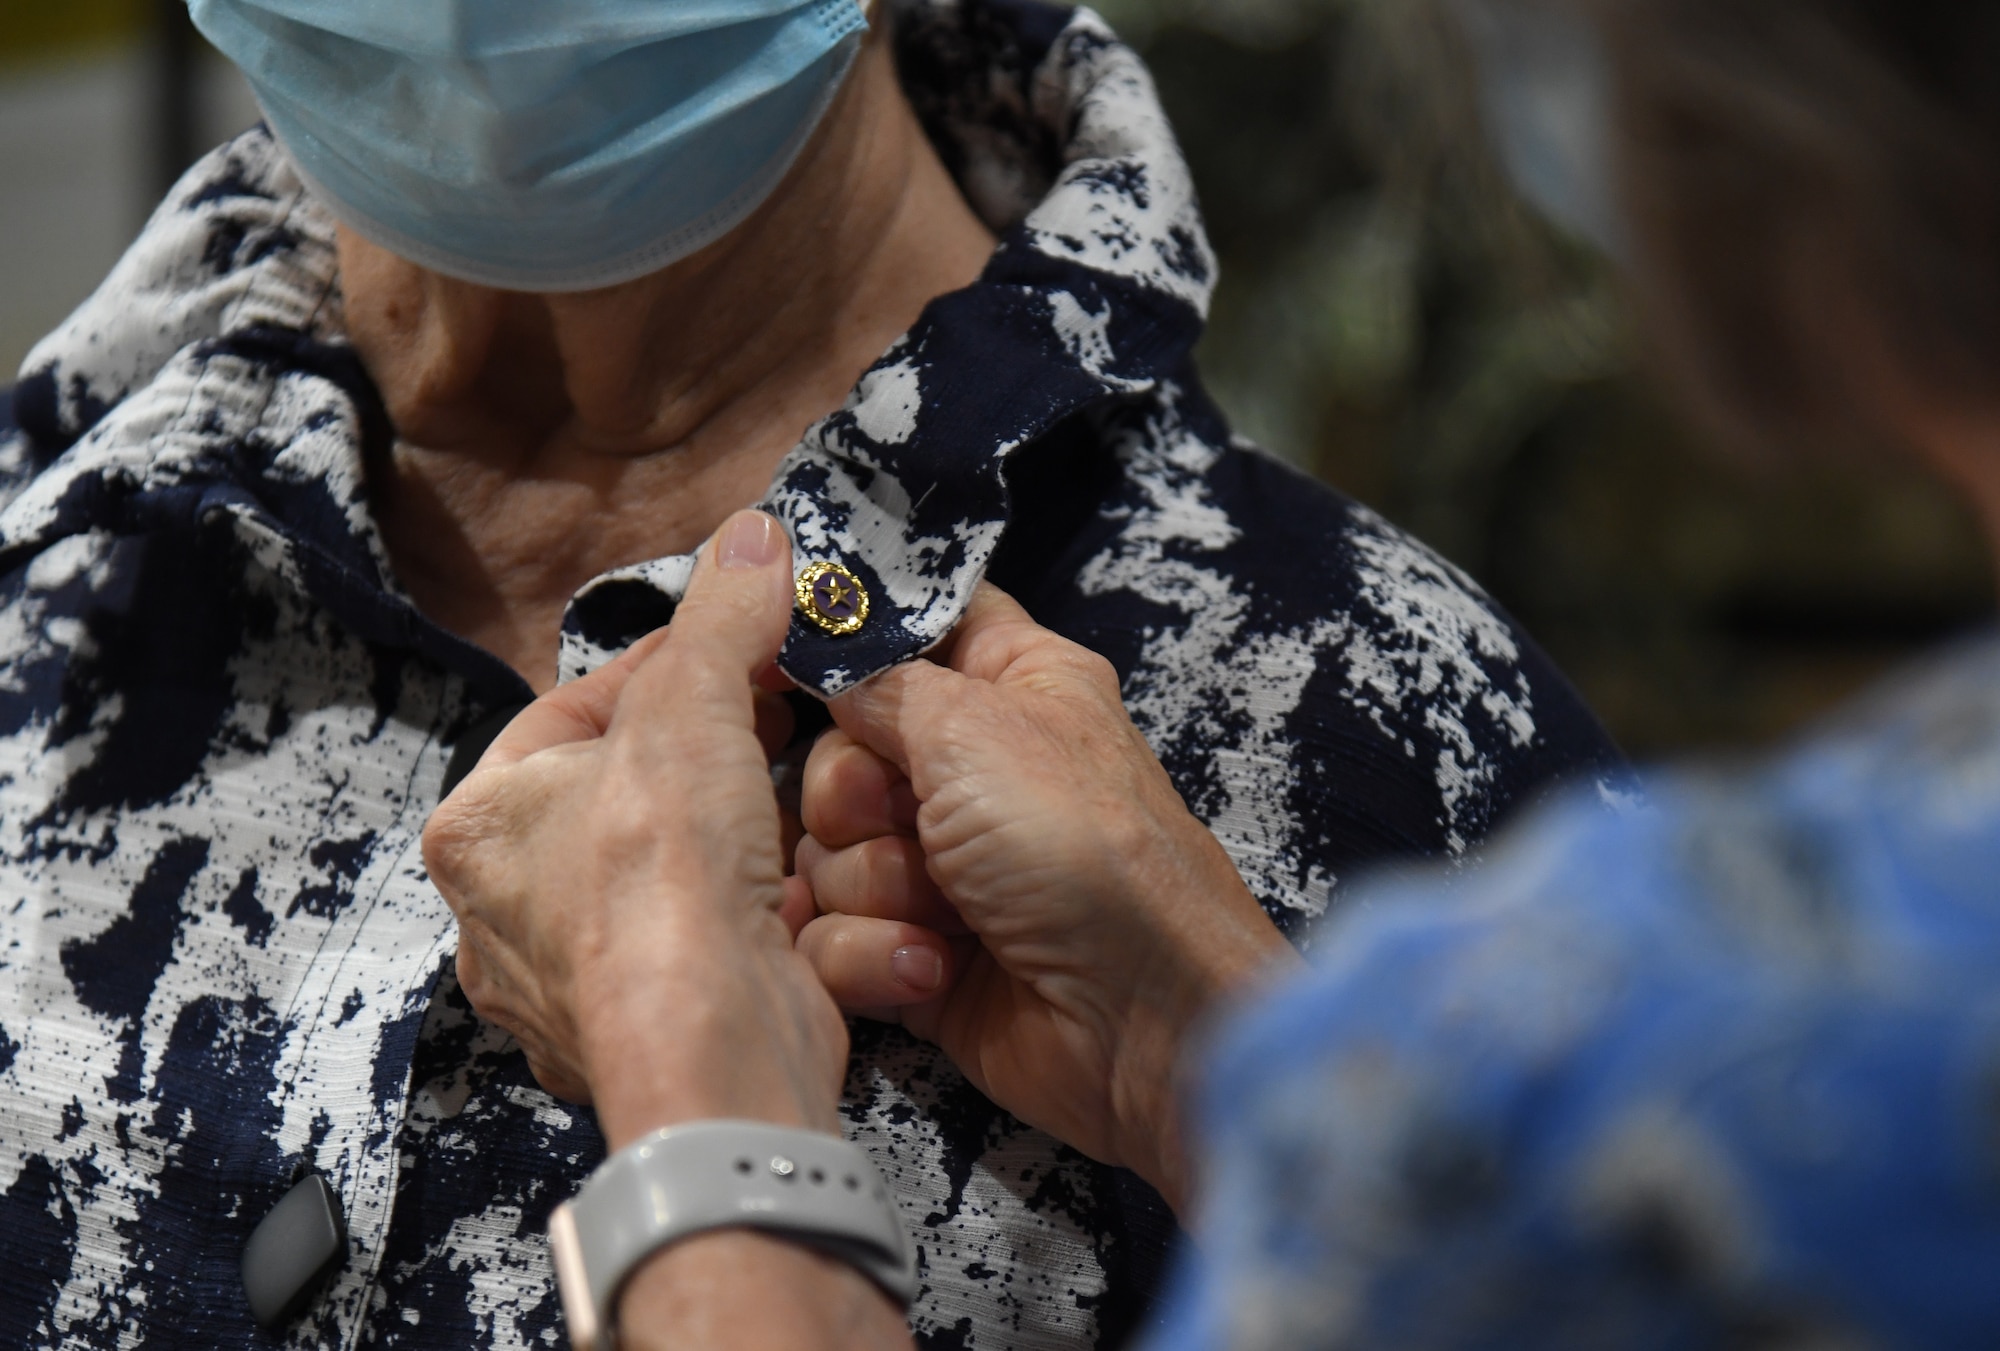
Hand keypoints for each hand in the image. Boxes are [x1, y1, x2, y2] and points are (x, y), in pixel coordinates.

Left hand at [422, 510, 841, 1146]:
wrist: (713, 1049)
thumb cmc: (665, 878)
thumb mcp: (696, 706)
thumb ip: (722, 617)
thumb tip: (756, 533)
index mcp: (475, 827)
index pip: (570, 714)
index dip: (668, 671)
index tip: (739, 652)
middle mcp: (497, 917)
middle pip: (617, 800)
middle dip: (702, 760)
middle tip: (773, 724)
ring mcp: (562, 991)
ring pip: (657, 882)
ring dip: (728, 840)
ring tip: (793, 799)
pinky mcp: (637, 1039)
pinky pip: (692, 952)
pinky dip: (743, 917)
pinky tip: (798, 885)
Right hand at [794, 584, 1299, 1211]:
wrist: (1141, 1017)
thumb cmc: (1079, 846)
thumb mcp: (975, 728)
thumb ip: (881, 681)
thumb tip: (824, 656)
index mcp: (1011, 684)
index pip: (920, 620)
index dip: (852, 630)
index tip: (787, 650)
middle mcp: (972, 769)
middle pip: (840, 749)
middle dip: (853, 795)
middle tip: (906, 817)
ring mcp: (941, 866)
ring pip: (825, 850)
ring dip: (873, 884)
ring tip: (946, 911)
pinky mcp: (913, 951)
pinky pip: (832, 934)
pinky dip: (874, 954)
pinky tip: (934, 968)